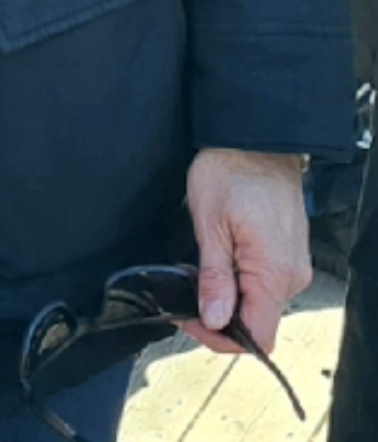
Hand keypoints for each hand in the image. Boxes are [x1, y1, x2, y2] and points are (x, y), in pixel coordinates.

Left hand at [181, 147, 310, 355]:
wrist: (255, 137)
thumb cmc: (230, 170)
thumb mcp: (210, 223)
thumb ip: (214, 277)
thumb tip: (213, 319)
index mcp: (273, 273)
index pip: (257, 336)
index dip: (221, 338)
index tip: (189, 321)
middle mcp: (291, 276)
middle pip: (257, 322)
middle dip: (218, 316)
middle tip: (183, 294)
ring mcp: (292, 264)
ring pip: (259, 303)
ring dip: (227, 298)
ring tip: (195, 273)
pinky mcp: (287, 253)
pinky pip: (264, 283)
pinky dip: (239, 281)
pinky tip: (216, 263)